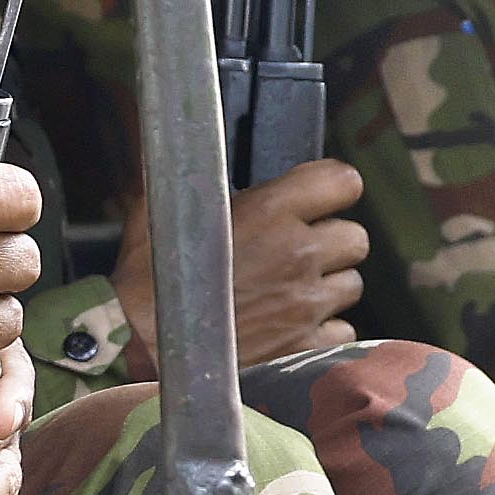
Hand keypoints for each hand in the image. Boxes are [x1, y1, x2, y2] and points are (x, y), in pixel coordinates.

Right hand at [114, 160, 370, 374]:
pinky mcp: (304, 347)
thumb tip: (180, 145)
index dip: (332, 190)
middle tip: (299, 253)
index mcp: (270, 210)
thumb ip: (184, 177)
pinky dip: (322, 331)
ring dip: (328, 288)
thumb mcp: (158, 212)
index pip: (344, 182)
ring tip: (291, 292)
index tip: (316, 201)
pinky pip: (341, 331)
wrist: (139, 349)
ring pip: (351, 286)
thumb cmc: (147, 279)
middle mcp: (298, 253)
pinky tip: (290, 328)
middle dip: (332, 243)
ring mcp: (306, 304)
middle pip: (355, 238)